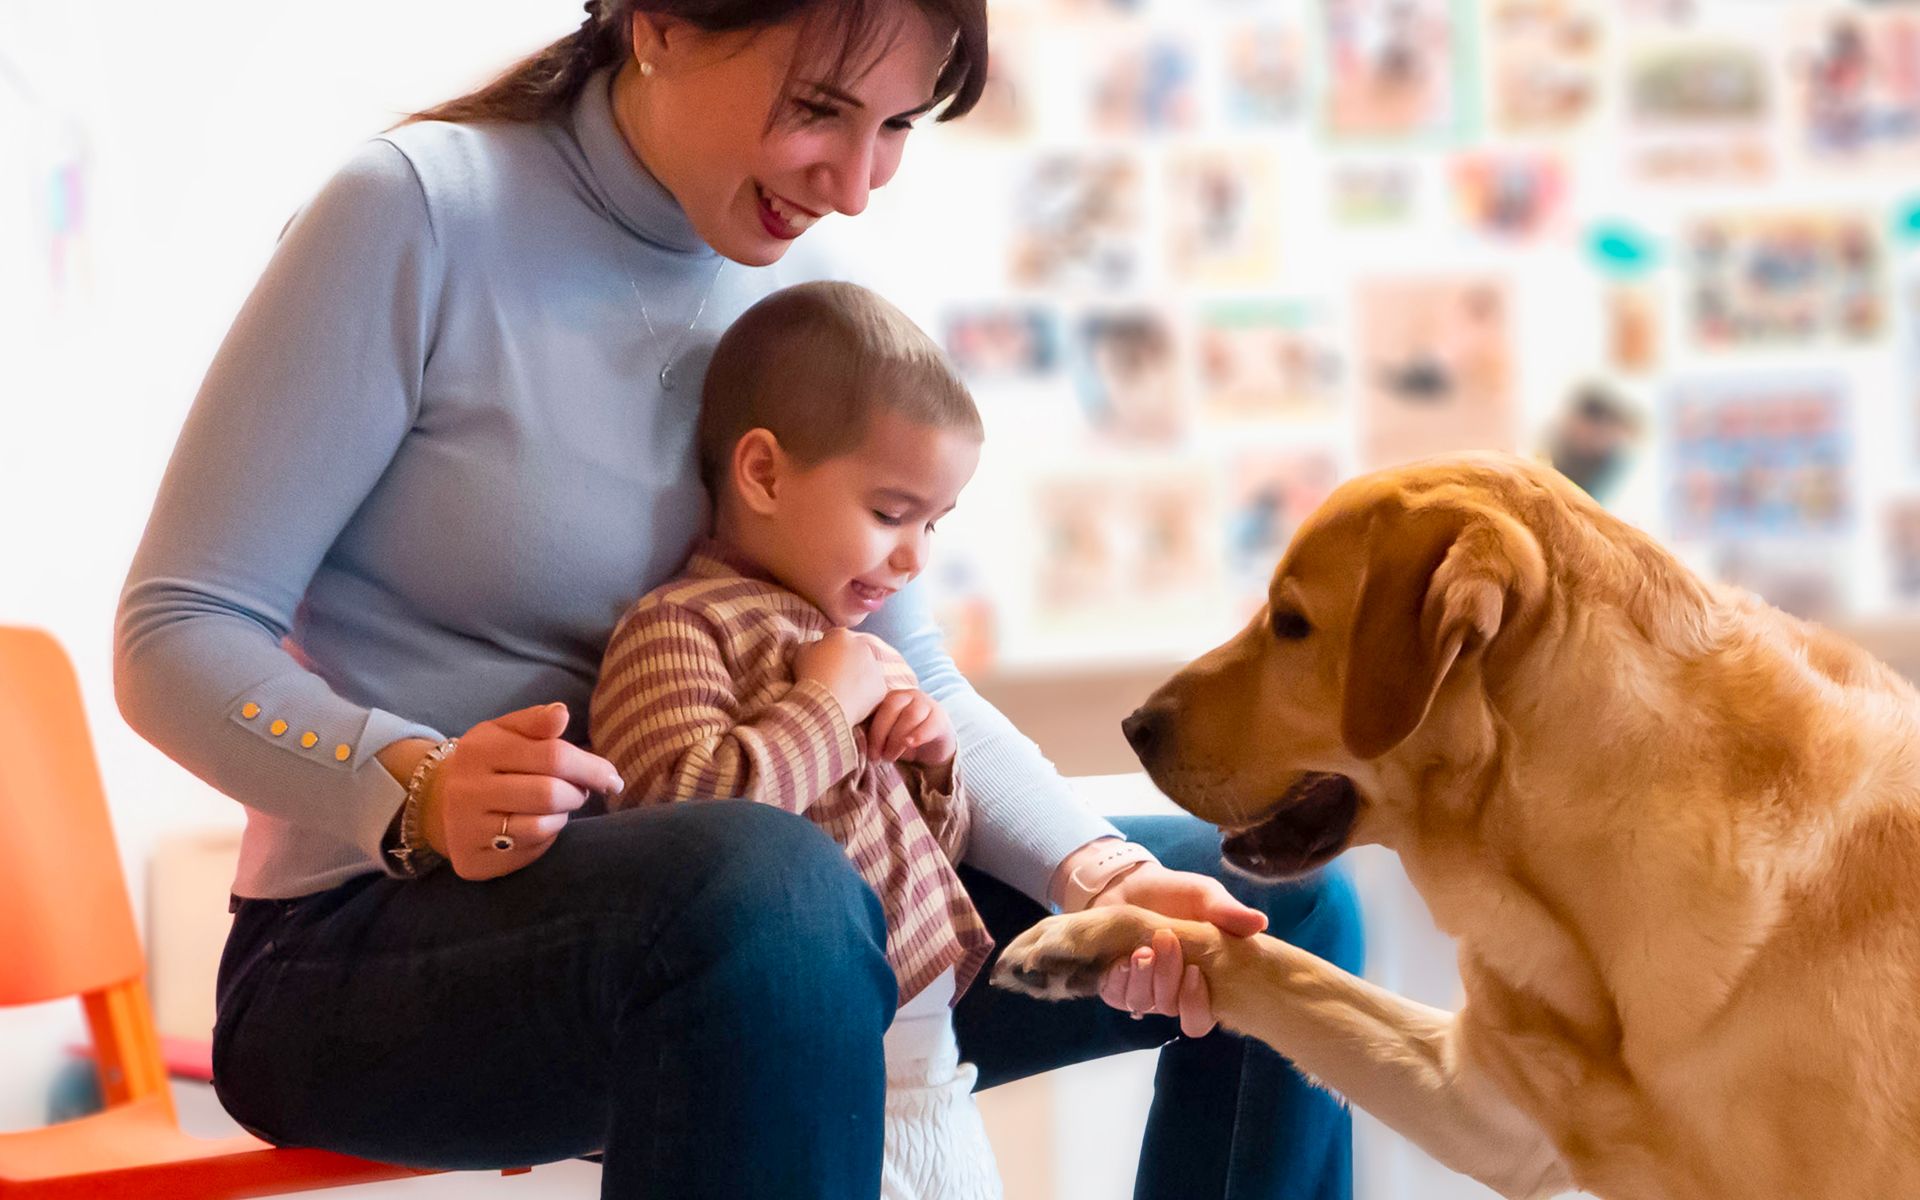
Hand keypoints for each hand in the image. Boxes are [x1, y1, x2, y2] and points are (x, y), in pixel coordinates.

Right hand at [420, 702, 624, 880]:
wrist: (439, 803)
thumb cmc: (489, 763)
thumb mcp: (506, 732)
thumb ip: (536, 722)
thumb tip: (561, 713)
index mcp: (480, 750)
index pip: (552, 756)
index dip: (591, 768)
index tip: (612, 777)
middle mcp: (467, 790)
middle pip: (550, 794)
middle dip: (577, 793)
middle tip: (580, 792)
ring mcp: (465, 828)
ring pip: (541, 826)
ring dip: (562, 817)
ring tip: (555, 807)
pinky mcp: (471, 861)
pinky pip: (528, 852)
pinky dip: (544, 838)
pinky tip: (535, 825)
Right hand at [793, 628, 888, 725]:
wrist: (825, 704)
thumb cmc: (810, 677)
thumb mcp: (800, 653)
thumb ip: (810, 644)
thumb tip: (816, 646)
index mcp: (842, 636)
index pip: (834, 637)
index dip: (826, 649)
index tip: (821, 662)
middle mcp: (863, 647)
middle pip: (853, 652)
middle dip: (845, 661)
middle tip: (832, 678)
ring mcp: (875, 667)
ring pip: (866, 670)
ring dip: (857, 676)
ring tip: (841, 691)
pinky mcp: (881, 687)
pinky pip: (873, 688)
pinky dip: (864, 694)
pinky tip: (851, 701)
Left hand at [863, 687, 954, 765]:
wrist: (933, 747)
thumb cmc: (903, 740)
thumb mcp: (885, 735)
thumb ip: (872, 732)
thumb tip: (853, 740)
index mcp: (891, 696)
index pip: (877, 706)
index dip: (871, 730)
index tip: (867, 752)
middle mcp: (909, 695)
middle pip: (893, 707)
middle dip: (881, 734)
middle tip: (877, 757)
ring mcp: (927, 704)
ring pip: (910, 715)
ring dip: (897, 739)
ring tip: (890, 757)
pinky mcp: (940, 719)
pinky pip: (930, 723)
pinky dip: (918, 734)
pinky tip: (910, 744)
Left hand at [1089, 864, 1266, 1035]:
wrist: (1132, 884)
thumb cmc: (1176, 895)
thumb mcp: (1205, 896)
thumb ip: (1228, 912)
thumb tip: (1261, 922)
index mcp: (1201, 982)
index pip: (1202, 1017)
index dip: (1198, 1004)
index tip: (1195, 972)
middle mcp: (1171, 993)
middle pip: (1171, 1008)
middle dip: (1168, 978)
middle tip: (1165, 940)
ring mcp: (1141, 990)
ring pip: (1142, 1002)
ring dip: (1142, 977)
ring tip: (1142, 948)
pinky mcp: (1114, 983)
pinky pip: (1115, 994)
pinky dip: (1119, 978)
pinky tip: (1121, 959)